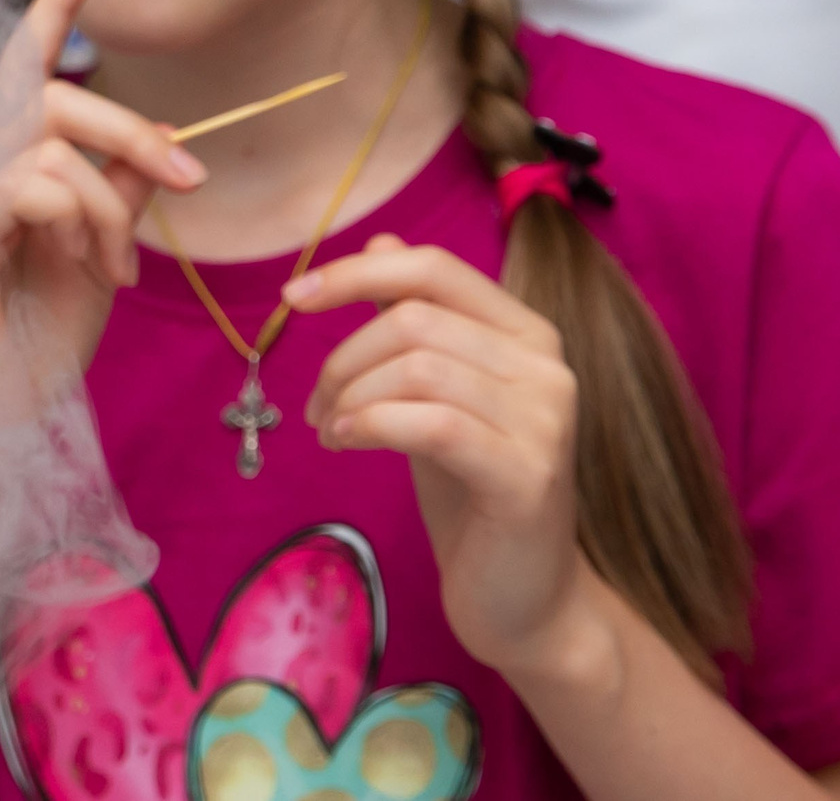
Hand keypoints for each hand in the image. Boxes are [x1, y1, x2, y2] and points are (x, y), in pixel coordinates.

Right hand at [0, 0, 204, 439]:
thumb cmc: (39, 344)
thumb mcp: (102, 255)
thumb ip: (120, 192)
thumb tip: (167, 135)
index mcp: (8, 169)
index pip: (26, 69)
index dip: (56, 6)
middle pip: (49, 96)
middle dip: (131, 129)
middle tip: (187, 176)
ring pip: (47, 141)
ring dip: (108, 199)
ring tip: (120, 260)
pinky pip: (26, 185)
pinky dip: (77, 218)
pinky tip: (90, 265)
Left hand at [287, 234, 590, 670]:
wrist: (524, 597)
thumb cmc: (470, 488)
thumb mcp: (432, 393)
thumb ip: (414, 319)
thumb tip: (380, 242)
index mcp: (526, 333)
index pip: (433, 268)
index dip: (354, 273)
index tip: (291, 298)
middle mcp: (547, 367)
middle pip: (413, 319)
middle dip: (342, 358)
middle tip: (314, 405)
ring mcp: (546, 421)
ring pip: (416, 368)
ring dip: (349, 397)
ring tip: (330, 430)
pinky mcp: (527, 477)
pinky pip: (431, 424)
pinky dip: (369, 426)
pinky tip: (345, 444)